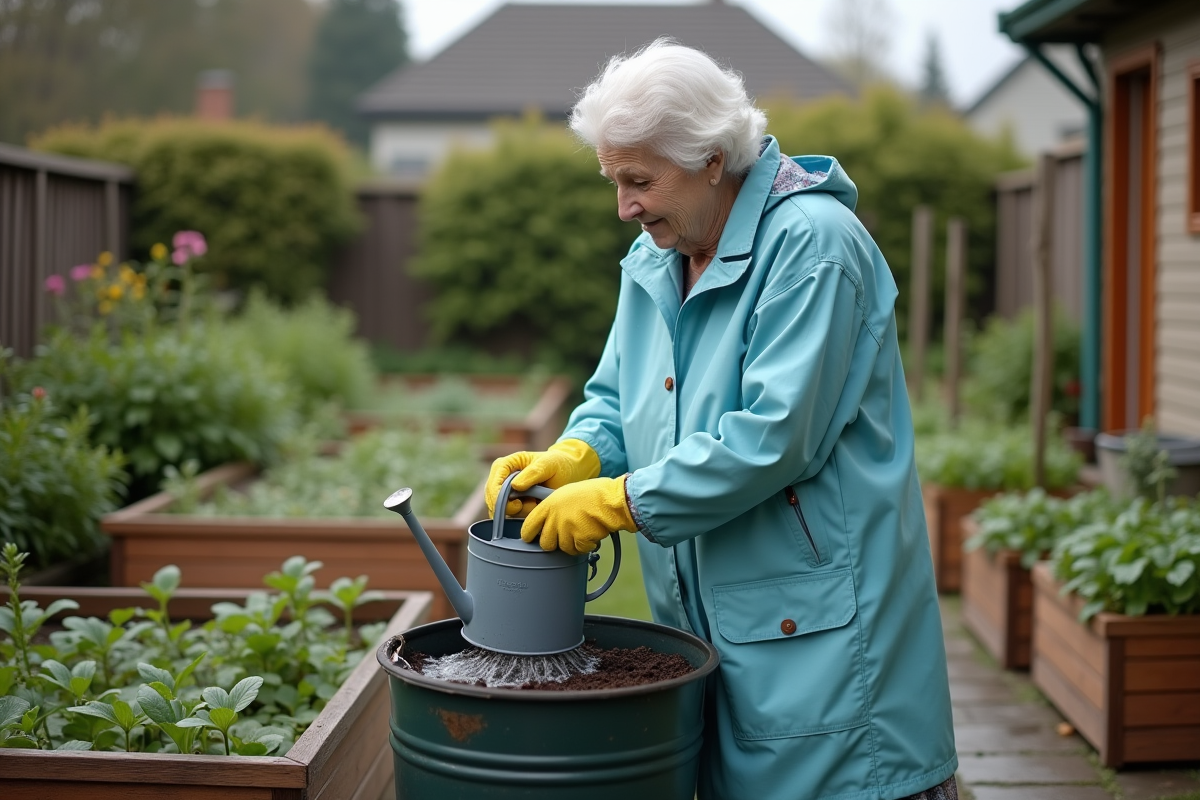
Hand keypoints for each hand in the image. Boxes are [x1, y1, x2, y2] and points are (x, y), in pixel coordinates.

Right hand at [485, 439, 600, 516]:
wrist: (570, 472)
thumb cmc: (559, 463)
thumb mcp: (549, 464)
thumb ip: (533, 473)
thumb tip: (515, 486)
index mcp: (505, 465)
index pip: (493, 485)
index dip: (499, 498)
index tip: (517, 505)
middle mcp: (501, 479)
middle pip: (493, 501)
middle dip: (511, 508)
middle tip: (531, 506)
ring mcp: (506, 493)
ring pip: (502, 512)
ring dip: (519, 513)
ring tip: (537, 504)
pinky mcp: (513, 505)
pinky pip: (511, 517)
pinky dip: (523, 517)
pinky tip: (535, 509)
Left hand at [520, 476, 635, 554]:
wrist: (612, 499)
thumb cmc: (593, 494)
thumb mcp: (565, 494)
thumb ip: (552, 508)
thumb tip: (546, 521)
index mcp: (549, 505)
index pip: (528, 526)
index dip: (529, 535)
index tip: (531, 538)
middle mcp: (555, 518)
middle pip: (545, 543)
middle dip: (554, 543)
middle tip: (565, 536)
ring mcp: (567, 530)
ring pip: (563, 549)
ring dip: (572, 544)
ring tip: (582, 531)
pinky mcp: (579, 539)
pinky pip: (578, 550)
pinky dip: (585, 546)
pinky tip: (591, 533)